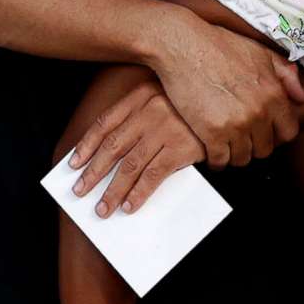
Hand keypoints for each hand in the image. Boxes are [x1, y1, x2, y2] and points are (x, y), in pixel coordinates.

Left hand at [65, 78, 205, 214]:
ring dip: (112, 190)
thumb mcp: (165, 98)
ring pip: (129, 165)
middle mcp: (148, 110)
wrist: (231, 102)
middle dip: (93, 172)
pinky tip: (129, 205)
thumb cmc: (195, 105)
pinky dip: (138, 193)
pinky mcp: (181, 147)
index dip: (86, 145)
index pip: (104, 123)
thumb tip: (113, 152)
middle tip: (80, 191)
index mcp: (140, 96)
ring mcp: (164, 128)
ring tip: (102, 208)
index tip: (73, 163)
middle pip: (112, 146)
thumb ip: (142, 116)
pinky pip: (153, 175)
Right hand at [145, 6, 303, 166]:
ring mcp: (236, 125)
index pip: (289, 132)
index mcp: (273, 94)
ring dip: (235, 154)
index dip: (277, 134)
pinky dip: (216, 160)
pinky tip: (212, 151)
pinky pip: (221, 161)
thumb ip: (286, 75)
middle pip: (265, 149)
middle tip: (243, 137)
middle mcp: (259, 113)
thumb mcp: (261, 52)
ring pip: (243, 158)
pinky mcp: (212, 133)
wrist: (183, 45)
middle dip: (255, 145)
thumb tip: (301, 97)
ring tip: (227, 144)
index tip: (266, 132)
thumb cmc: (218, 45)